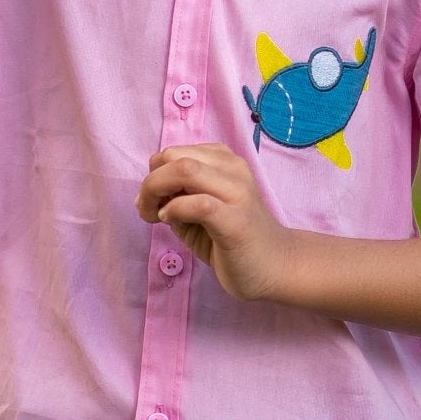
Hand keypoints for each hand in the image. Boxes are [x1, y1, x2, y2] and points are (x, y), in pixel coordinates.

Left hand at [135, 144, 300, 302]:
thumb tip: (146, 195)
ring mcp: (238, 193)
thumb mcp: (199, 212)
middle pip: (175, 157)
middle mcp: (233, 170)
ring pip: (185, 170)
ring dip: (157, 191)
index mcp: (224, 162)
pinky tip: (169, 221)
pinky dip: (175, 209)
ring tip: (156, 215)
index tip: (151, 202)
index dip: (153, 174)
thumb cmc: (233, 240)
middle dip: (150, 182)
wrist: (275, 267)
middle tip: (146, 210)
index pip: (174, 152)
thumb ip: (176, 197)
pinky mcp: (236, 221)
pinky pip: (198, 203)